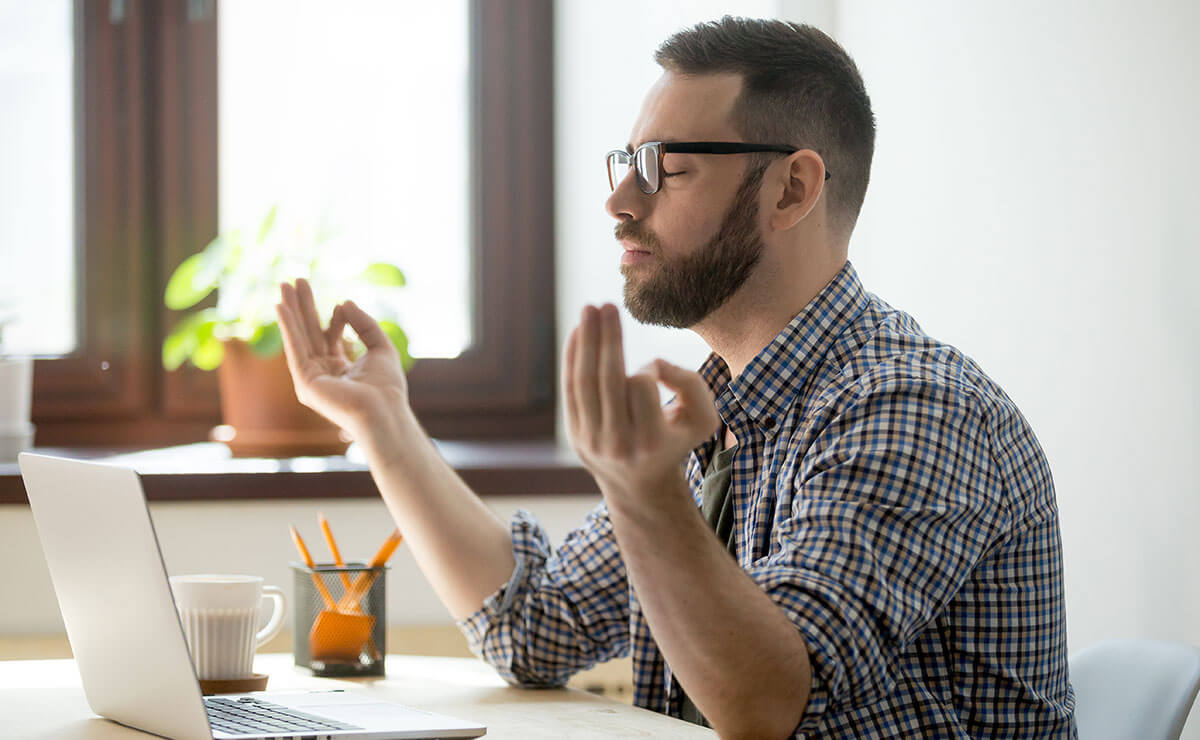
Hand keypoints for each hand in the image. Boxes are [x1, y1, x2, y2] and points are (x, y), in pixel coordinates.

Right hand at [276, 279, 409, 440]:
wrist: (384, 410)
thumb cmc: (387, 386)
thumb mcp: (381, 347)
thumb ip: (364, 324)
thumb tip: (344, 302)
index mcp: (340, 369)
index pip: (330, 338)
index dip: (335, 319)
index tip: (341, 305)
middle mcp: (322, 373)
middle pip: (309, 333)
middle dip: (302, 307)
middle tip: (294, 281)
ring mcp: (311, 379)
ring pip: (300, 337)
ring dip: (291, 311)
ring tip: (284, 285)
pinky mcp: (304, 382)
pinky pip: (294, 349)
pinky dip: (287, 328)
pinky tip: (281, 308)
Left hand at [564, 304, 719, 509]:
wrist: (641, 483)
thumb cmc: (675, 439)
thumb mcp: (702, 418)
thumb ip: (691, 384)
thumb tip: (653, 364)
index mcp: (651, 442)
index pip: (641, 387)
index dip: (649, 368)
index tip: (656, 370)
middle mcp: (618, 444)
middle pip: (607, 380)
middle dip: (607, 337)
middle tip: (608, 304)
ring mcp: (591, 440)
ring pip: (584, 382)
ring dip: (585, 341)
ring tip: (590, 309)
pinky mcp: (575, 434)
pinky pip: (571, 390)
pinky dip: (572, 358)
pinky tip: (579, 332)